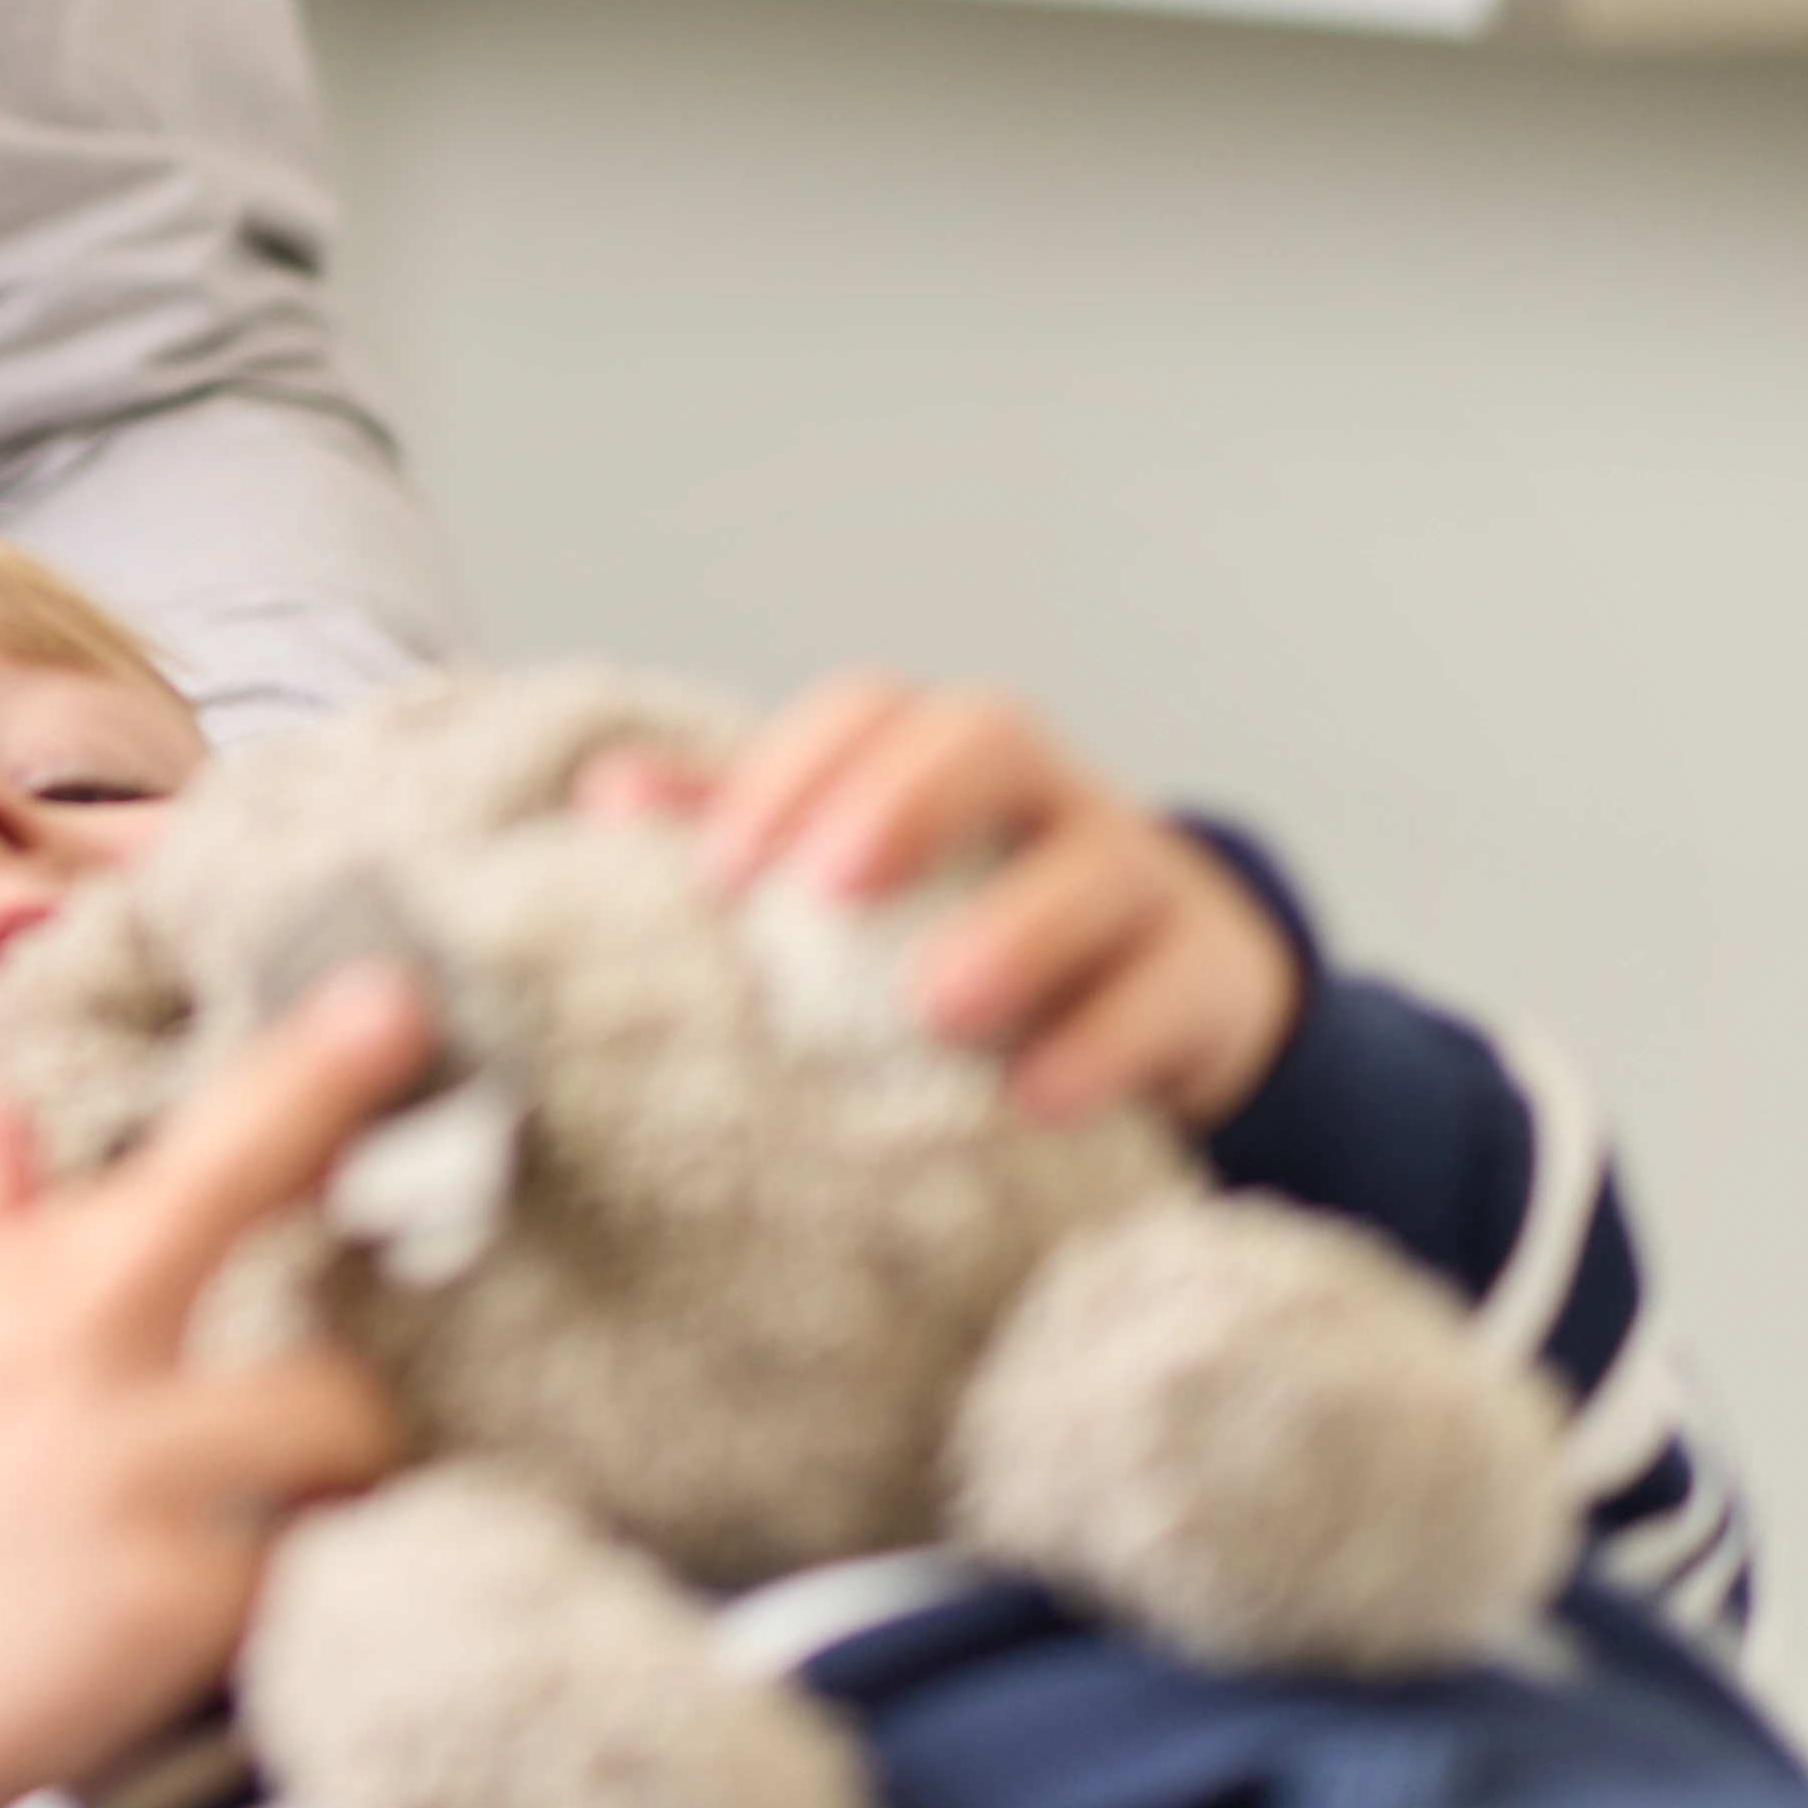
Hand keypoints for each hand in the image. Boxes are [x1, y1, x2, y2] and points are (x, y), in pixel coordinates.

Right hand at [0, 963, 431, 1807]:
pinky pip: (313, 1562)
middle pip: (282, 1269)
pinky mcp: (171, 1605)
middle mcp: (65, 1358)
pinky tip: (271, 1605)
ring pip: (335, 1416)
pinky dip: (312, 1581)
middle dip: (371, 1244)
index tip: (400, 996)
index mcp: (7, 1292)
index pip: (178, 1160)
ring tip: (316, 1498)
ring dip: (354, 1457)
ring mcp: (121, 1478)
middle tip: (440, 1272)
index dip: (306, 1075)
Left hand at [590, 668, 1301, 1133]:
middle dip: (905, 799)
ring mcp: (1137, 878)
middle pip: (993, 735)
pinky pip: (1165, 994)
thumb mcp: (854, 875)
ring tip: (931, 1003)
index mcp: (944, 754)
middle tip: (824, 887)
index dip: (795, 767)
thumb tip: (606, 798)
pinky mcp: (1201, 978)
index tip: (720, 873)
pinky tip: (1031, 1100)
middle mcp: (1045, 794)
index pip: (873, 708)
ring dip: (1013, 929)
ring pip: (1098, 865)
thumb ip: (741, 831)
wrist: (1154, 991)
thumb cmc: (958, 921)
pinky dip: (1102, 1043)